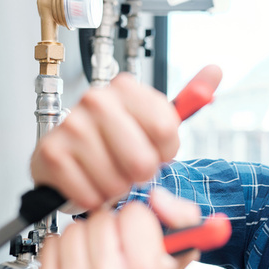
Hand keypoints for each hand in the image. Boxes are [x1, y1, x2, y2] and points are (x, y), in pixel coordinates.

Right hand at [30, 72, 181, 210]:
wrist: (72, 159)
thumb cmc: (116, 141)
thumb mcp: (156, 121)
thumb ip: (189, 98)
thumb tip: (216, 70)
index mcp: (126, 88)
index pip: (165, 128)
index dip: (164, 151)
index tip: (153, 149)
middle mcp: (97, 100)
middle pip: (142, 161)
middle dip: (140, 174)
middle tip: (127, 165)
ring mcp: (72, 125)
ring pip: (116, 182)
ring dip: (115, 188)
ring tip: (106, 173)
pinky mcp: (52, 153)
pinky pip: (90, 194)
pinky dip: (93, 198)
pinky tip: (88, 182)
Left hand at [34, 188, 201, 268]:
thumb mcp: (179, 253)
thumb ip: (181, 215)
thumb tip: (156, 198)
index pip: (133, 213)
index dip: (138, 221)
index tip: (139, 237)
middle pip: (101, 219)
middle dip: (111, 228)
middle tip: (118, 250)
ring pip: (73, 229)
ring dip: (86, 238)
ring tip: (98, 258)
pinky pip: (50, 245)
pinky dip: (63, 251)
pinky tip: (79, 266)